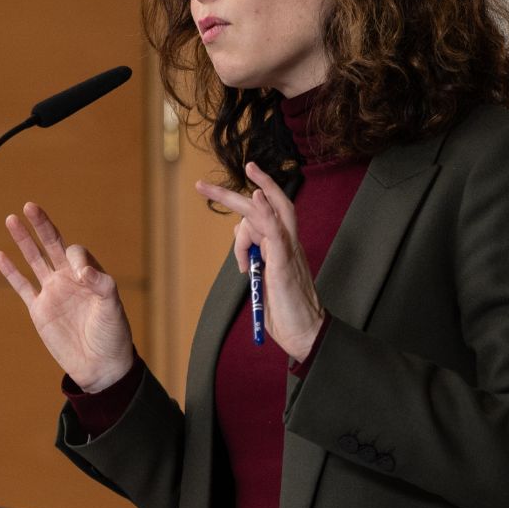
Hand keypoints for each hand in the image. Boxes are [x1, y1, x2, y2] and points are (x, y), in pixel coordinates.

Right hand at [0, 202, 134, 390]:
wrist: (100, 366)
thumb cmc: (113, 336)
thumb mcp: (113, 309)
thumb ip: (102, 285)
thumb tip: (83, 270)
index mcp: (90, 276)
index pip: (75, 253)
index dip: (75, 257)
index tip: (81, 276)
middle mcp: (69, 279)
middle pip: (52, 245)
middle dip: (42, 226)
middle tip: (30, 206)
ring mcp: (52, 293)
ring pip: (34, 260)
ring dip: (24, 241)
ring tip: (11, 219)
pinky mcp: (39, 310)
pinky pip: (22, 286)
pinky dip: (11, 271)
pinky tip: (0, 255)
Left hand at [194, 162, 324, 360]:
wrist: (306, 334)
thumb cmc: (287, 312)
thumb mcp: (264, 279)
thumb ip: (255, 256)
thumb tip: (241, 236)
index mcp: (284, 247)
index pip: (272, 209)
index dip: (260, 190)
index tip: (246, 172)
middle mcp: (289, 243)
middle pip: (269, 202)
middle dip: (237, 190)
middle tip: (202, 184)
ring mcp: (288, 251)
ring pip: (264, 213)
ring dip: (239, 219)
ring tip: (240, 258)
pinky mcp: (284, 263)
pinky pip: (276, 230)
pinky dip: (266, 211)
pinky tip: (257, 198)